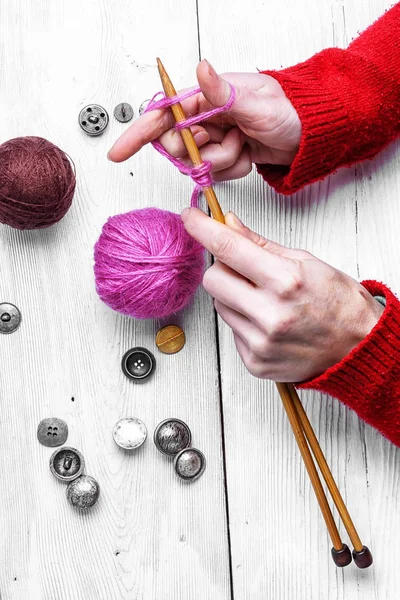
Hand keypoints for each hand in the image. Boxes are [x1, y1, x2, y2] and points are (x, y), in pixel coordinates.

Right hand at [108, 59, 300, 180]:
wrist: (309, 135)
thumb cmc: (288, 111)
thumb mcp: (255, 102)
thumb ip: (223, 92)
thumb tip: (202, 68)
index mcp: (206, 98)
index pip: (163, 116)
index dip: (138, 134)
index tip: (118, 152)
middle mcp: (206, 118)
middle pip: (177, 147)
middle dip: (200, 151)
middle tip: (227, 140)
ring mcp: (215, 138)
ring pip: (198, 164)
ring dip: (223, 161)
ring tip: (245, 145)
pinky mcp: (225, 156)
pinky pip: (216, 173)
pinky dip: (233, 170)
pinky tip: (248, 156)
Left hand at [181, 208, 383, 381]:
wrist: (358, 349)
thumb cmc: (339, 303)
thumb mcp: (307, 262)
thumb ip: (261, 245)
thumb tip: (228, 224)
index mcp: (286, 280)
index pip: (228, 248)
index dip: (203, 229)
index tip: (190, 218)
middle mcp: (271, 314)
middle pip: (213, 279)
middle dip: (222, 269)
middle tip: (244, 271)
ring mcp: (261, 342)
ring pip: (219, 306)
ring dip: (233, 297)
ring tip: (265, 301)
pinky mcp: (255, 362)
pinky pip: (231, 331)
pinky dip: (244, 322)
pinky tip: (269, 324)